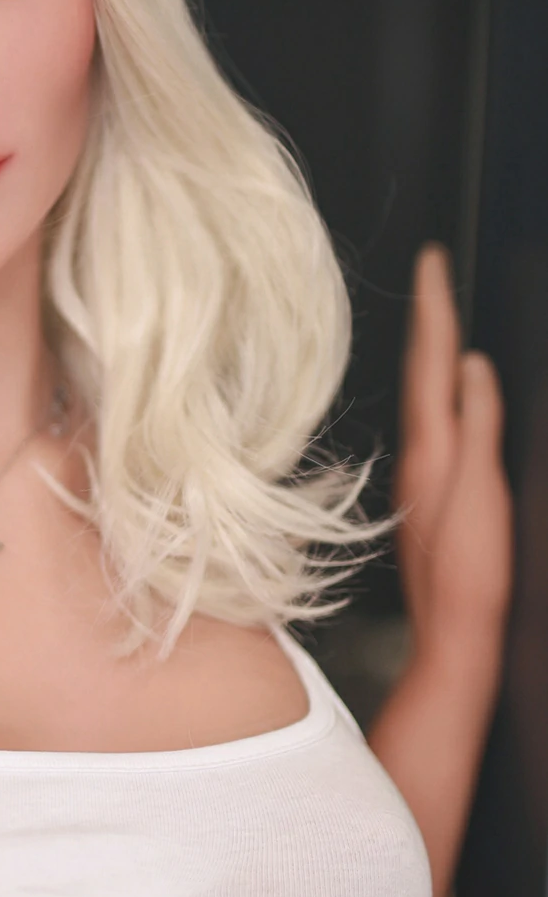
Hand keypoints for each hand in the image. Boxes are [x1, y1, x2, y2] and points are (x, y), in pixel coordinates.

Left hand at [394, 244, 511, 672]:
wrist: (452, 636)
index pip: (430, 360)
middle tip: (433, 269)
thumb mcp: (481, 490)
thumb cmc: (469, 574)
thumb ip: (477, 425)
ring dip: (429, 352)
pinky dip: (435, 394)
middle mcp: (417, 457)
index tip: (432, 260)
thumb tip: (470, 365)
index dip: (434, 306)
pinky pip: (430, 425)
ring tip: (437, 314)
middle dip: (429, 316)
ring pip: (423, 397)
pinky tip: (440, 396)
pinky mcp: (427, 497)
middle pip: (421, 371)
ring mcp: (419, 477)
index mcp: (430, 448)